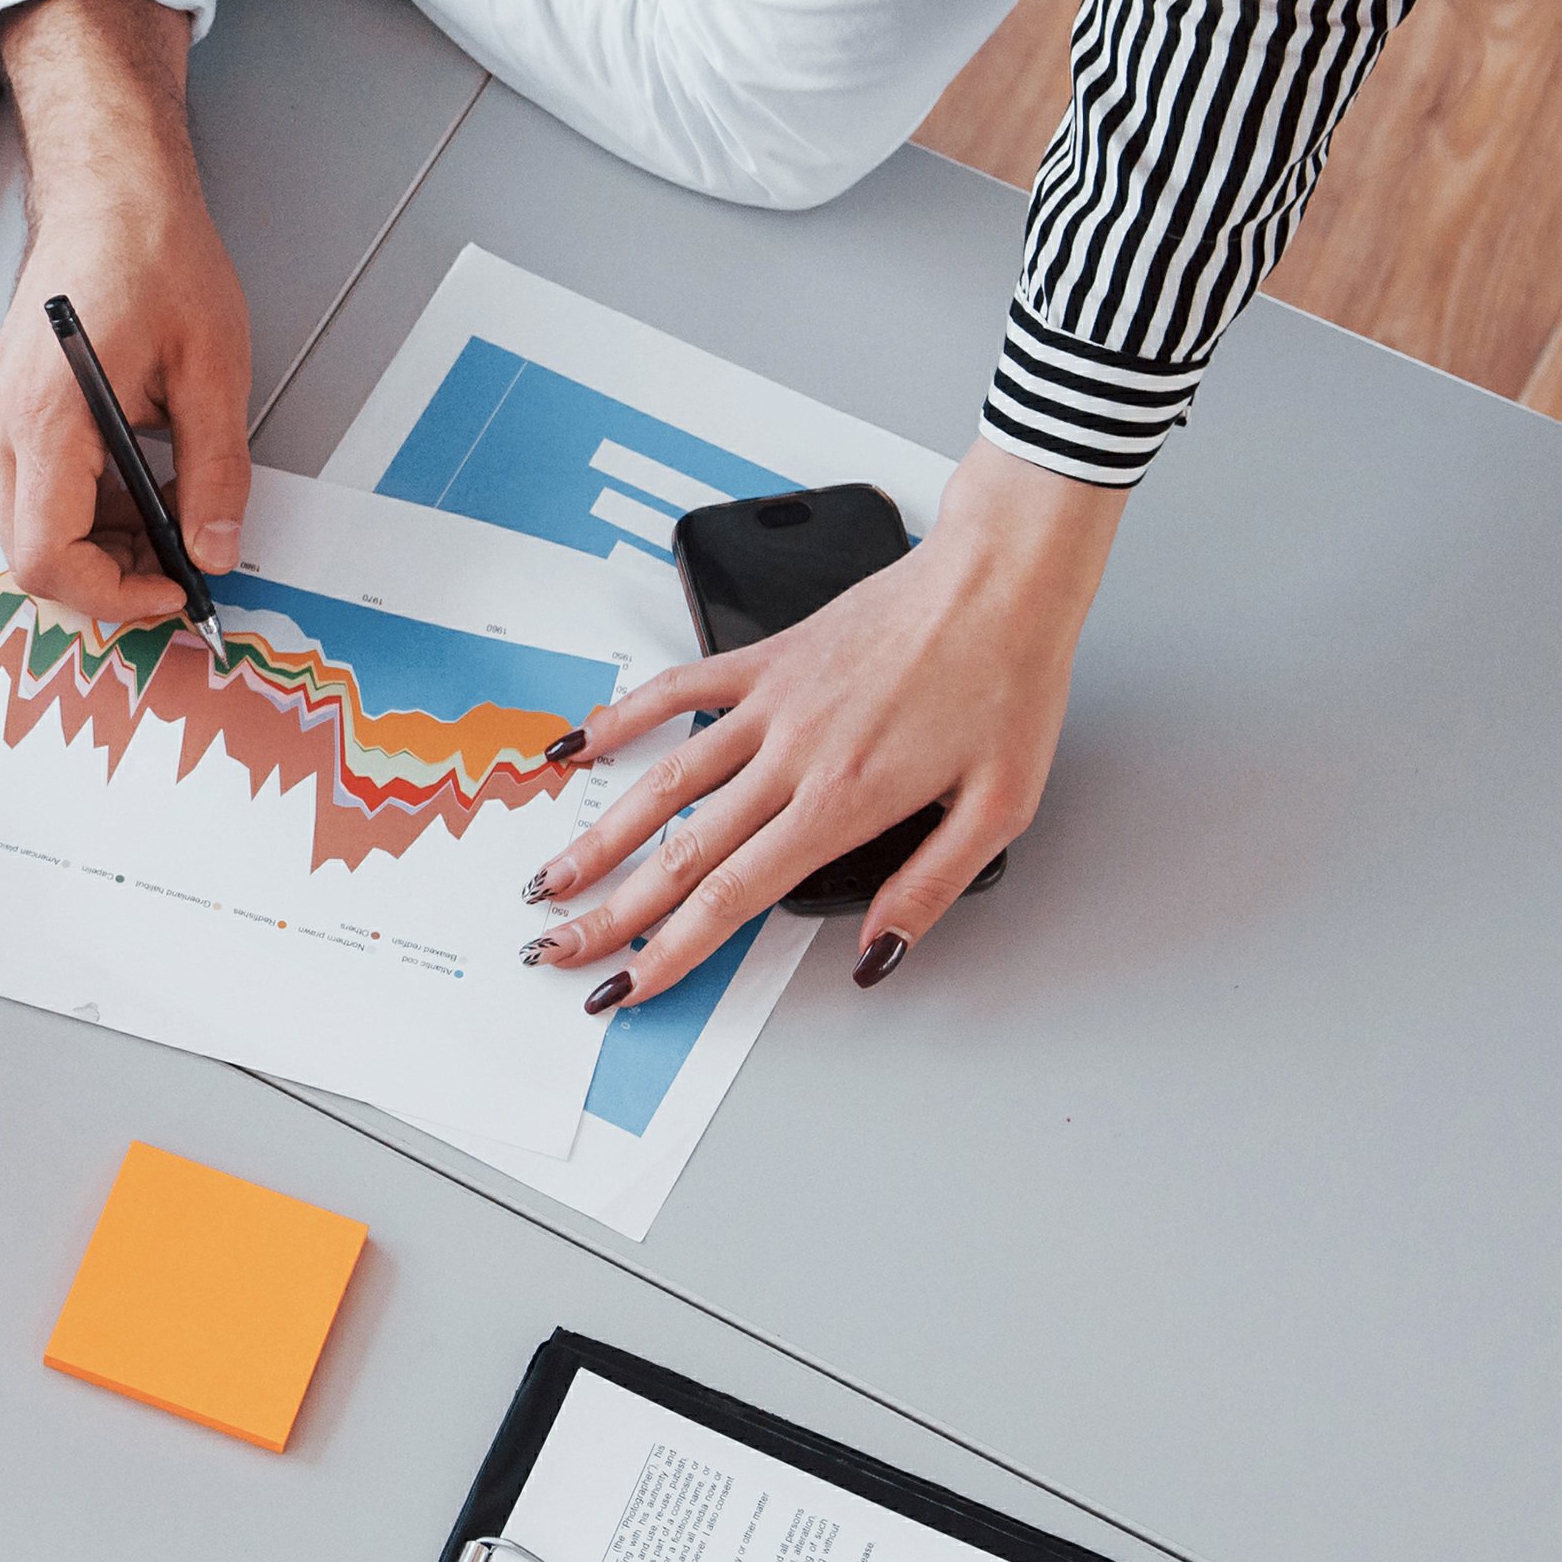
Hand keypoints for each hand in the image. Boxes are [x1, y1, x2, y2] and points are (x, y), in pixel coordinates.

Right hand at [0, 0, 249, 628]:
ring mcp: (1, 416)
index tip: (177, 588)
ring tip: (175, 517)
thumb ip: (216, 470)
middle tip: (180, 568)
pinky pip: (39, 487)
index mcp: (50, 416)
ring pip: (33, 525)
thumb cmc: (152, 251)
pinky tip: (146, 482)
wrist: (110, 187)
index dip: (114, 593)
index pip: (48, 556)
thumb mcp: (213, 368)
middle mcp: (5, 423)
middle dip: (108, 577)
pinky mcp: (12, 408)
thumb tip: (216, 547)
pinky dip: (90, 507)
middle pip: (31, 554)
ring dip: (102, 543)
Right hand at [525, 444, 1121, 997]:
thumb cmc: (1008, 683)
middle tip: (556, 949)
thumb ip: (929, 888)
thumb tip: (875, 954)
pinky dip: (620, 718)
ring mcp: (770, 704)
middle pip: (681, 853)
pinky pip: (676, 690)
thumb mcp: (998, 808)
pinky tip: (577, 746)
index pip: (734, 896)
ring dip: (600, 836)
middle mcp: (793, 757)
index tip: (628, 982)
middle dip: (613, 913)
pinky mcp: (766, 658)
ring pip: (663, 781)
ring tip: (552, 879)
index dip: (673, 950)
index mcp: (844, 803)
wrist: (999, 578)